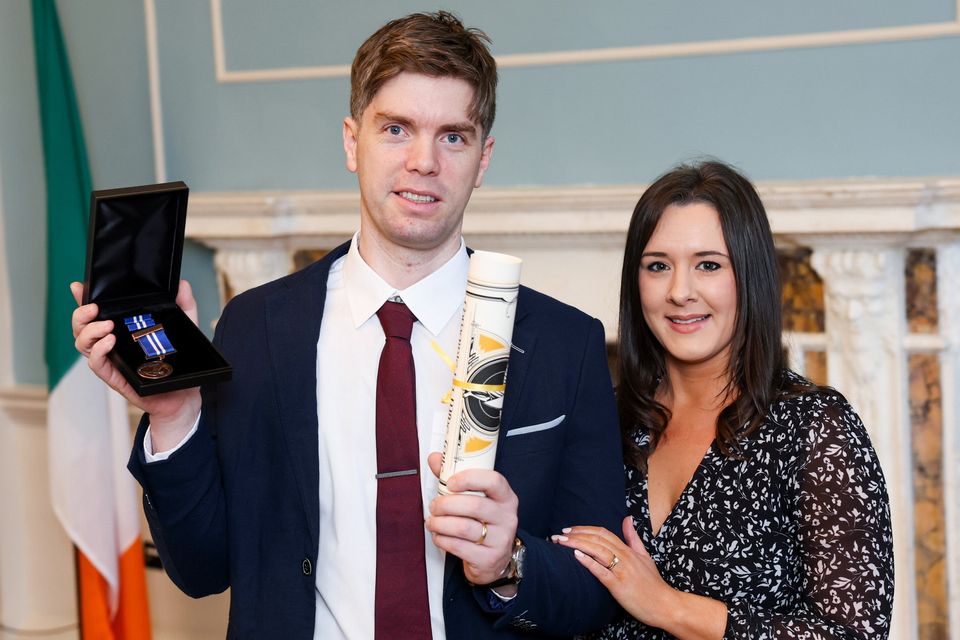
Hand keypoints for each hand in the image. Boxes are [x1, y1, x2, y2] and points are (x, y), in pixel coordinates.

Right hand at [70, 280, 201, 449]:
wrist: (184, 395)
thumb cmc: (178, 363)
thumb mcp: (184, 328)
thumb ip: (184, 305)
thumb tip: (182, 284)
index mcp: (121, 330)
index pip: (96, 313)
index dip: (83, 300)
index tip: (79, 286)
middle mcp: (111, 344)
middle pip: (81, 328)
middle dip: (80, 315)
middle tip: (94, 308)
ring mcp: (111, 361)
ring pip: (83, 344)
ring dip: (90, 331)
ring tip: (107, 325)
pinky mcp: (115, 377)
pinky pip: (96, 364)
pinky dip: (99, 350)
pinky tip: (110, 341)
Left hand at [425, 452, 518, 591]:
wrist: (495, 557)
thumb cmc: (482, 522)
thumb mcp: (475, 498)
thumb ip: (455, 478)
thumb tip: (435, 458)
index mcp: (505, 497)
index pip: (493, 481)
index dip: (469, 479)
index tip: (450, 482)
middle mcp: (507, 517)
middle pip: (474, 506)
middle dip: (446, 504)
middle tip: (434, 505)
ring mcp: (500, 539)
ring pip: (464, 528)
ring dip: (440, 523)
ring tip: (432, 521)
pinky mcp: (488, 559)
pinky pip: (459, 547)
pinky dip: (442, 539)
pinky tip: (438, 535)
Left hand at [552, 516, 677, 628]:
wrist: (665, 605)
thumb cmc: (653, 584)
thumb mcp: (645, 556)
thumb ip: (633, 538)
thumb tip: (627, 519)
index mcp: (628, 550)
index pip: (603, 533)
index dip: (584, 529)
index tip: (569, 529)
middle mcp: (624, 557)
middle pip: (597, 539)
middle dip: (575, 535)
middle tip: (558, 535)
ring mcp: (621, 570)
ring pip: (597, 551)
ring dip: (577, 544)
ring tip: (560, 542)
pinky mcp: (619, 585)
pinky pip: (602, 571)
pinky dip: (589, 562)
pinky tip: (576, 555)